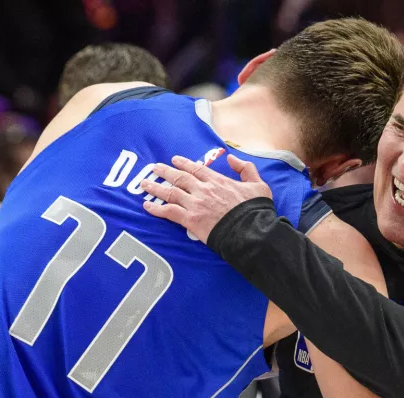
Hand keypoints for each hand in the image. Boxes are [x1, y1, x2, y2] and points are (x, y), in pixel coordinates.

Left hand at [141, 154, 272, 243]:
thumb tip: (232, 159)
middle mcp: (203, 190)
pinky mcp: (191, 220)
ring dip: (156, 187)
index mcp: (218, 181)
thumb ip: (246, 169)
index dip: (184, 163)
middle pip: (179, 177)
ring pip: (171, 193)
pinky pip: (169, 212)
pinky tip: (147, 206)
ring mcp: (196, 205)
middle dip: (165, 172)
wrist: (250, 231)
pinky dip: (157, 208)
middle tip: (154, 168)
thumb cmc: (255, 211)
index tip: (175, 160)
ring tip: (144, 183)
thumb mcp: (259, 185)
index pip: (196, 168)